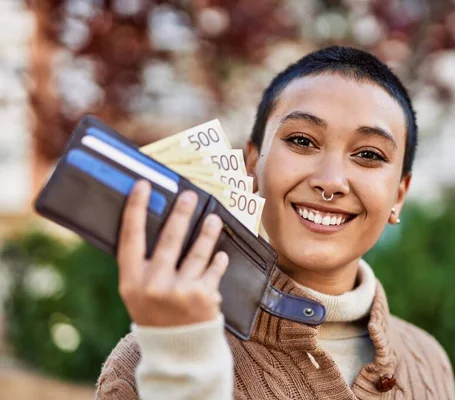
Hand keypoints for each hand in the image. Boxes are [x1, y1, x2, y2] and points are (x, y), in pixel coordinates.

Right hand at [117, 180, 228, 326]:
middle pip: (169, 238)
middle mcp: (153, 285)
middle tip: (190, 195)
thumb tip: (154, 222)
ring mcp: (180, 291)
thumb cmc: (156, 315)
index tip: (144, 185)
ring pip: (198, 250)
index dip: (136, 209)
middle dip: (181, 212)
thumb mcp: (138, 294)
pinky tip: (220, 254)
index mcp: (131, 281)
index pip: (130, 237)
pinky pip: (214, 268)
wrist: (178, 351)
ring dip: (207, 231)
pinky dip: (218, 260)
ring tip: (213, 219)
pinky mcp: (204, 296)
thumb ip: (143, 266)